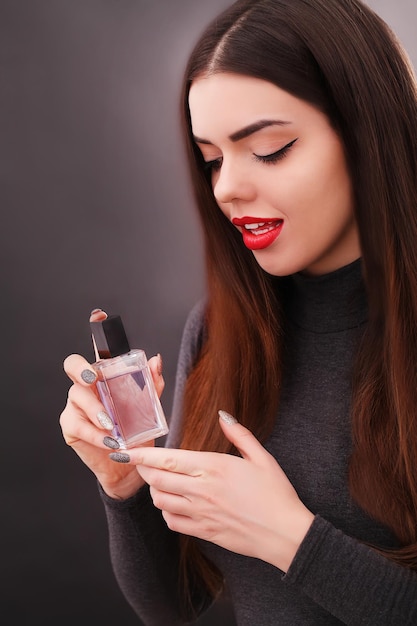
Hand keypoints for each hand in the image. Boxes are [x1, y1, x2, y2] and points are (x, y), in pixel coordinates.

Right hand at [59, 308, 164, 499]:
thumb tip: (155, 359)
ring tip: (114, 426)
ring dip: (96, 411)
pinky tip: (108, 441)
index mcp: (105, 375)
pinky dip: (95, 433)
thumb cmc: (136, 430)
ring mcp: (75, 405)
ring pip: (77, 396)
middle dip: (82, 369)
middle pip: (73, 365)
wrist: (129, 463)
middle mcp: (87, 385)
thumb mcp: (149, 407)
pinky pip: (78, 424)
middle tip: (96, 380)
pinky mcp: (70, 426)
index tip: (98, 315)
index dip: (96, 329)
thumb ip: (152, 383)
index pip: (98, 348)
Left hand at [110, 411, 313, 571]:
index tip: (124, 451)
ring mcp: (201, 513)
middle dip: (144, 471)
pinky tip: (174, 505)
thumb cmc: (276, 493)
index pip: (167, 460)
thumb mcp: (261, 457)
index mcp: (213, 467)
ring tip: (160, 483)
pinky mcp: (204, 531)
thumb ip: (239, 434)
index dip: (141, 456)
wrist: (285, 533)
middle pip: (157, 480)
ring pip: (161, 501)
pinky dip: (166, 512)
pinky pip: (172, 522)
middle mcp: (202, 490)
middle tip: (141, 464)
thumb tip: (223, 415)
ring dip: (155, 491)